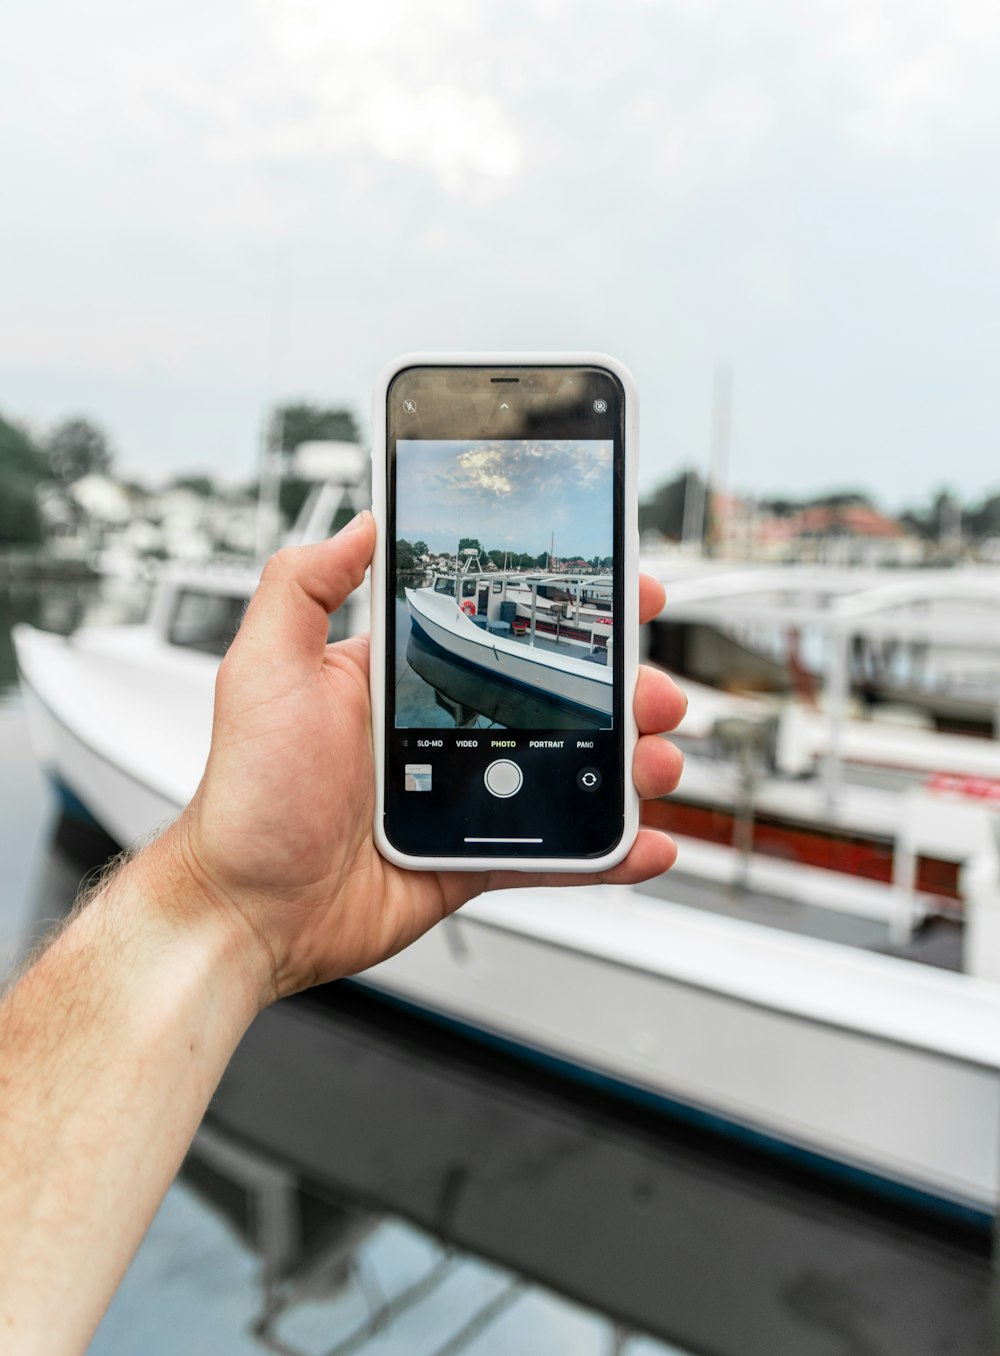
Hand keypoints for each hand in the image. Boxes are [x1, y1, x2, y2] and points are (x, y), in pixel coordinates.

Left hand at [168, 513, 684, 1004]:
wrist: (246, 910)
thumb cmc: (246, 795)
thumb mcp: (263, 668)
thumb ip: (303, 586)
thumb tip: (359, 523)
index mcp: (403, 679)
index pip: (500, 628)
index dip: (565, 611)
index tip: (621, 593)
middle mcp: (440, 731)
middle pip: (554, 699)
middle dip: (620, 691)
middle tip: (653, 695)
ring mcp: (462, 796)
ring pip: (567, 771)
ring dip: (625, 765)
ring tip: (653, 764)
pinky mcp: (472, 858)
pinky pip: (553, 853)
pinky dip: (606, 852)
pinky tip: (646, 843)